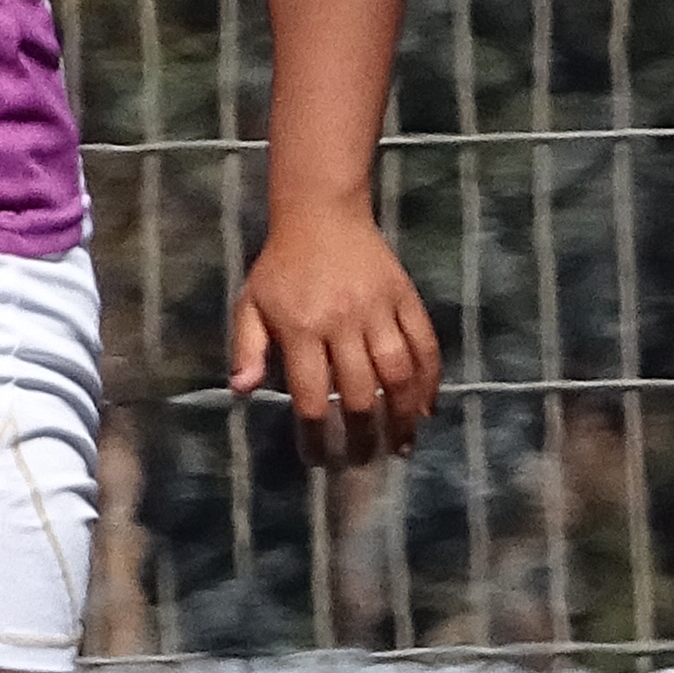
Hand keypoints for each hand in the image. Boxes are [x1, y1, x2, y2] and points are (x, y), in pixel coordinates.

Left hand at [229, 199, 439, 470]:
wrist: (321, 212)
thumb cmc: (281, 266)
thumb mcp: (251, 304)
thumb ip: (247, 349)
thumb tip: (243, 393)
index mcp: (300, 328)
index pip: (309, 397)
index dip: (317, 436)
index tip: (321, 459)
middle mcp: (341, 322)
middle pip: (357, 392)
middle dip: (363, 435)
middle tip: (366, 460)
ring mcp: (377, 309)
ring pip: (397, 372)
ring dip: (402, 414)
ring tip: (403, 444)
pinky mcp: (404, 297)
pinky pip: (424, 343)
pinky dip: (430, 378)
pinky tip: (427, 407)